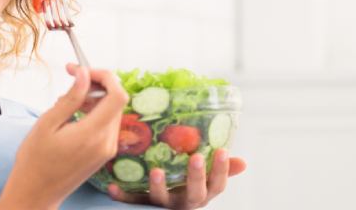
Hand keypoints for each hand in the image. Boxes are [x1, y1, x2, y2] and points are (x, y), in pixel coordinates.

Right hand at [0, 64, 129, 209]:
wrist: (36, 193)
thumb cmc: (35, 160)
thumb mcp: (48, 123)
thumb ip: (70, 98)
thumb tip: (84, 74)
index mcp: (92, 134)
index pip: (117, 96)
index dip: (105, 76)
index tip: (83, 70)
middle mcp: (106, 143)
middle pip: (116, 101)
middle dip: (97, 84)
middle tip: (71, 76)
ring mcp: (107, 150)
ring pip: (112, 111)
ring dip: (95, 98)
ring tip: (67, 100)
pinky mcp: (104, 154)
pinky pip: (107, 124)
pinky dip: (95, 112)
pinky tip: (73, 114)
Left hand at [106, 149, 246, 208]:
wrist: (156, 207)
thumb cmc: (185, 185)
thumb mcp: (203, 179)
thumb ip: (220, 170)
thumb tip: (243, 162)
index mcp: (201, 194)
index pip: (217, 186)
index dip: (222, 170)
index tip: (222, 150)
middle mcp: (183, 202)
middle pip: (194, 194)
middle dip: (196, 177)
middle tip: (196, 157)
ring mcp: (162, 206)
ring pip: (162, 200)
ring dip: (159, 186)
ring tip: (156, 170)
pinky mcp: (142, 206)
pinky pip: (132, 202)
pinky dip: (122, 196)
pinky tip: (112, 187)